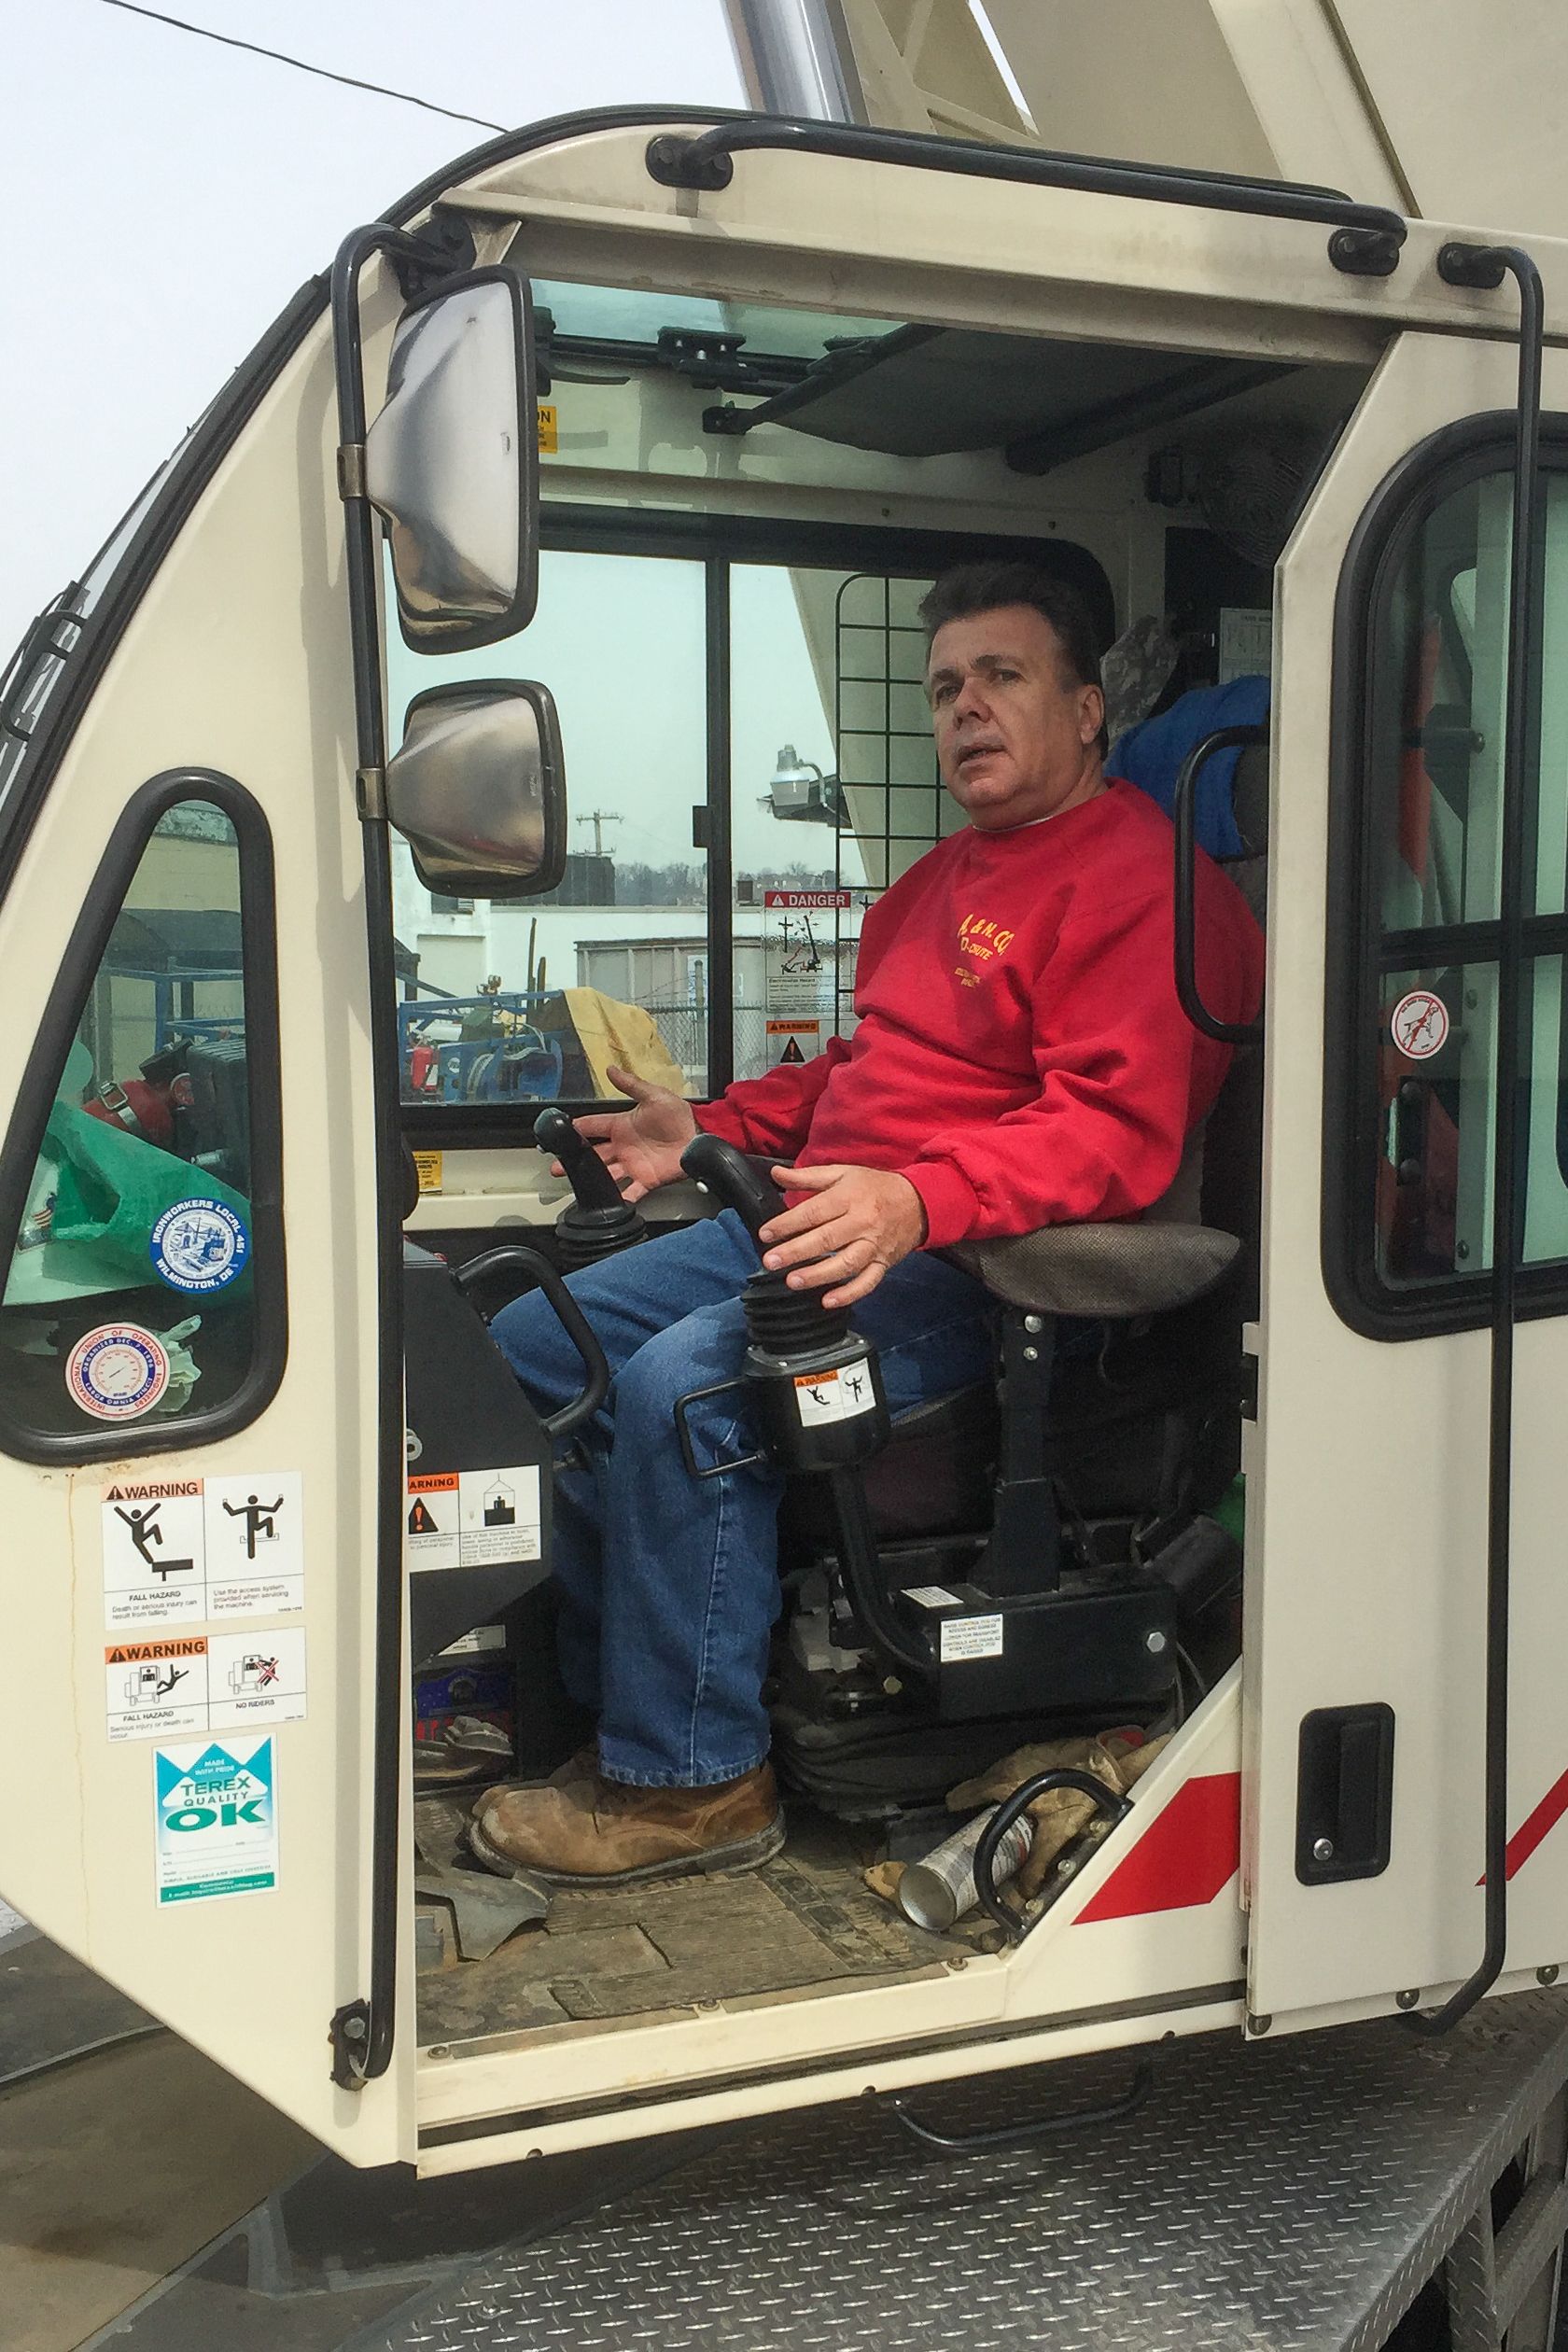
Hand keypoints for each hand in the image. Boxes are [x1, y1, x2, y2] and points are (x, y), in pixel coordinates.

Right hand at [562, 1065, 697, 1201]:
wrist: (700, 1135)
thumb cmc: (679, 1115)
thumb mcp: (654, 1095)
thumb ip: (631, 1085)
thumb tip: (611, 1069)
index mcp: (622, 1125)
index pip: (592, 1126)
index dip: (576, 1129)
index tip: (559, 1132)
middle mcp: (624, 1147)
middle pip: (593, 1154)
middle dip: (574, 1160)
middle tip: (557, 1165)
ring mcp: (633, 1164)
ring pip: (605, 1174)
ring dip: (591, 1180)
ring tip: (574, 1184)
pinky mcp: (645, 1179)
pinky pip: (630, 1191)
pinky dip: (620, 1199)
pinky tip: (608, 1203)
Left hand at [759, 1163, 927, 1308]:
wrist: (919, 1202)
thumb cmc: (874, 1187)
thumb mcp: (842, 1173)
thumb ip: (807, 1177)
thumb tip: (775, 1175)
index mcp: (849, 1197)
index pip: (814, 1212)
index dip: (788, 1223)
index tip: (765, 1233)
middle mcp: (862, 1222)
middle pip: (826, 1239)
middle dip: (796, 1252)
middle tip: (771, 1261)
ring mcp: (874, 1245)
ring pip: (846, 1264)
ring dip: (819, 1275)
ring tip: (793, 1282)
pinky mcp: (884, 1264)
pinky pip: (868, 1282)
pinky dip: (849, 1294)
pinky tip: (827, 1301)